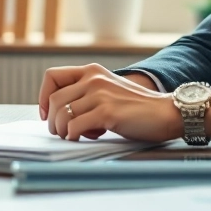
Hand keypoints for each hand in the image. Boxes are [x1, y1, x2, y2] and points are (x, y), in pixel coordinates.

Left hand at [37, 64, 182, 142]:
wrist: (167, 112)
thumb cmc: (139, 108)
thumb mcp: (109, 92)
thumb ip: (87, 96)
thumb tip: (60, 114)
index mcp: (92, 71)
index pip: (52, 77)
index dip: (42, 97)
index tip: (46, 113)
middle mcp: (93, 78)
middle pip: (53, 99)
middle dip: (52, 121)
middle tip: (62, 132)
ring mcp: (100, 94)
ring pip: (62, 114)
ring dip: (62, 130)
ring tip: (75, 136)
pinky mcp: (107, 112)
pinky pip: (75, 126)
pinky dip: (74, 136)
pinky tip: (85, 138)